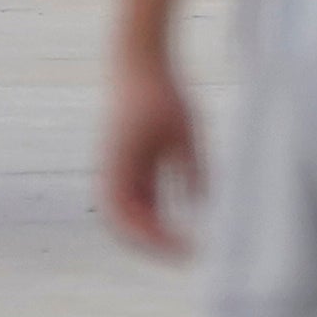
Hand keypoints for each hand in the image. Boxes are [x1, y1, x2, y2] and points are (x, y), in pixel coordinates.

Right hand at [100, 52, 203, 255]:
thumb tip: (204, 205)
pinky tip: (181, 222)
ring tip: (187, 245)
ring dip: (154, 232)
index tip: (188, 250)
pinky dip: (156, 214)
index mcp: (120, 167)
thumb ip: (194, 168)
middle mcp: (112, 172)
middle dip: (153, 245)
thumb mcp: (185, 132)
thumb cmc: (162, 92)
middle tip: (188, 257)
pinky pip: (139, 197)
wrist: (139, 59)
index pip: (131, 221)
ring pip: (131, 213)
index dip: (157, 242)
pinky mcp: (127, 161)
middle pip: (125, 225)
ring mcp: (118, 167)